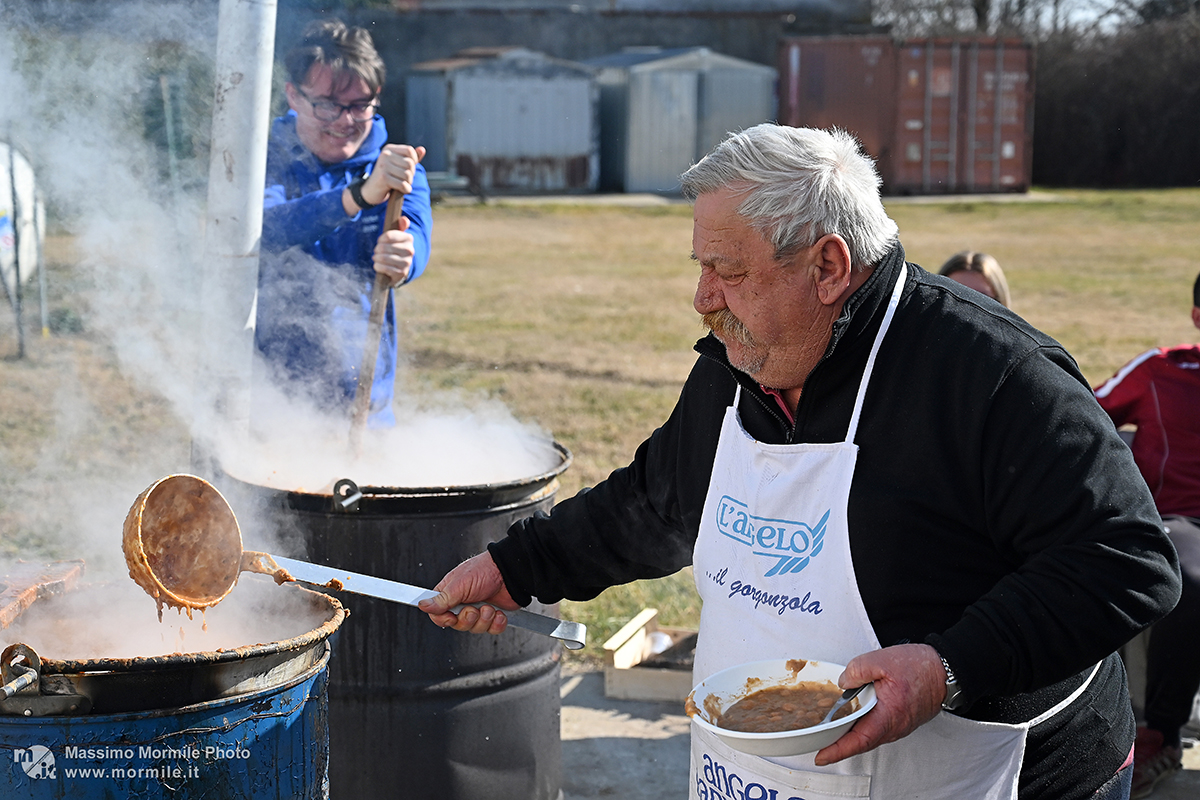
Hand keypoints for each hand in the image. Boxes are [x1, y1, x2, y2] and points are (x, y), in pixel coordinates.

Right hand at [361, 144, 425, 205]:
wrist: (371, 190)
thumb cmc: (388, 176)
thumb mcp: (399, 165)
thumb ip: (412, 158)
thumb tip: (422, 149)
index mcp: (389, 149)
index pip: (409, 150)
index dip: (414, 161)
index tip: (408, 168)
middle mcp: (385, 155)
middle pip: (410, 163)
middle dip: (411, 174)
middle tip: (405, 179)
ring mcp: (383, 166)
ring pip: (408, 175)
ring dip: (408, 182)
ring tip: (402, 184)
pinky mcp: (383, 178)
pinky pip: (403, 185)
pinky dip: (406, 189)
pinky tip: (402, 190)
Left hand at [373, 215, 415, 285]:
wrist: (399, 267)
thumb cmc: (395, 248)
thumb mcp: (397, 235)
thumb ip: (401, 225)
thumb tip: (404, 219)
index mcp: (409, 238)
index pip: (389, 236)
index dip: (381, 239)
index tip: (380, 241)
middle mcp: (410, 250)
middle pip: (384, 247)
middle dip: (377, 249)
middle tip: (377, 251)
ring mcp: (407, 262)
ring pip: (384, 258)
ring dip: (376, 258)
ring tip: (376, 258)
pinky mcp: (401, 273)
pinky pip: (385, 268)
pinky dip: (378, 266)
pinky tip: (377, 265)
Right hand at [417, 552, 520, 635]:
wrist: (510, 572)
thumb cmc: (484, 570)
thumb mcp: (459, 585)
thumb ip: (441, 599)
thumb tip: (422, 605)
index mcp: (450, 594)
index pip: (438, 615)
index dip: (444, 619)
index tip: (451, 617)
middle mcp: (463, 603)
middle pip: (457, 625)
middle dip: (468, 619)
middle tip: (473, 609)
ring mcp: (479, 610)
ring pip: (475, 629)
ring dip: (484, 619)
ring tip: (489, 607)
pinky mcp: (494, 616)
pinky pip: (492, 630)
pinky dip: (497, 623)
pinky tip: (499, 613)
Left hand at [813, 643, 946, 765]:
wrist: (944, 671)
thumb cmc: (920, 667)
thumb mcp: (882, 660)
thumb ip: (857, 670)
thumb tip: (843, 682)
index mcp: (889, 715)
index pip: (859, 740)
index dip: (837, 750)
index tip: (821, 756)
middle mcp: (894, 726)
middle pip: (860, 741)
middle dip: (837, 744)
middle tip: (816, 742)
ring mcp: (898, 725)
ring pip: (868, 735)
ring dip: (849, 734)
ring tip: (828, 730)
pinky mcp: (899, 720)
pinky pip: (876, 728)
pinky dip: (860, 726)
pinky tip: (850, 717)